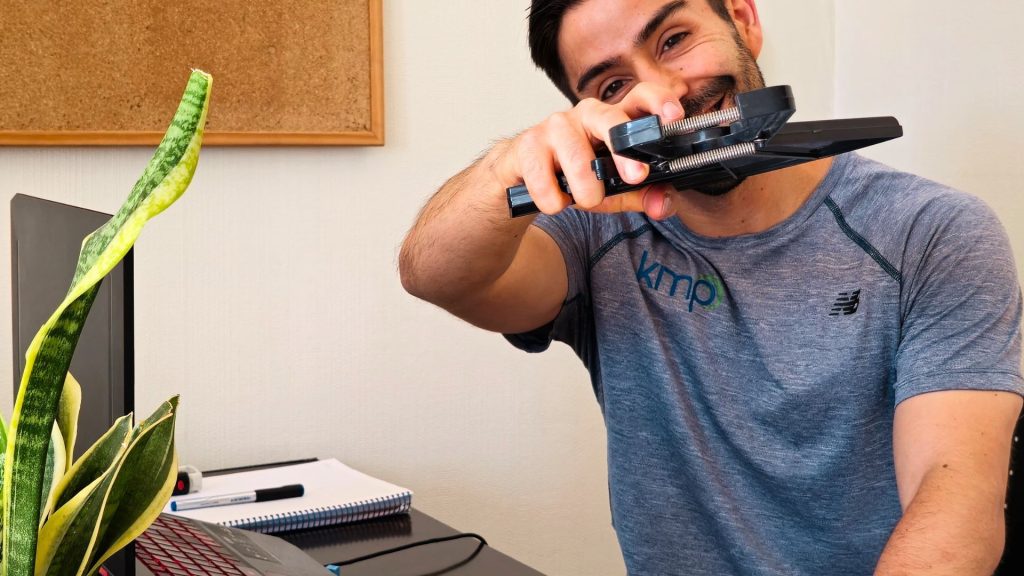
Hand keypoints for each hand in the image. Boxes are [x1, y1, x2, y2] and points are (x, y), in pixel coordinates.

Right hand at [501, 82, 683, 219]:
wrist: (523, 175)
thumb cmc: (573, 175)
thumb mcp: (613, 189)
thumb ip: (642, 196)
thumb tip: (664, 204)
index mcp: (613, 120)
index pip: (640, 96)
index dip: (658, 102)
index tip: (674, 117)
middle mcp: (586, 115)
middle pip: (609, 118)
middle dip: (625, 151)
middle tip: (636, 178)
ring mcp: (555, 126)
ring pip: (577, 157)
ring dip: (585, 190)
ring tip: (585, 200)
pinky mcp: (527, 144)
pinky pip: (543, 177)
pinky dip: (553, 199)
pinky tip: (555, 200)